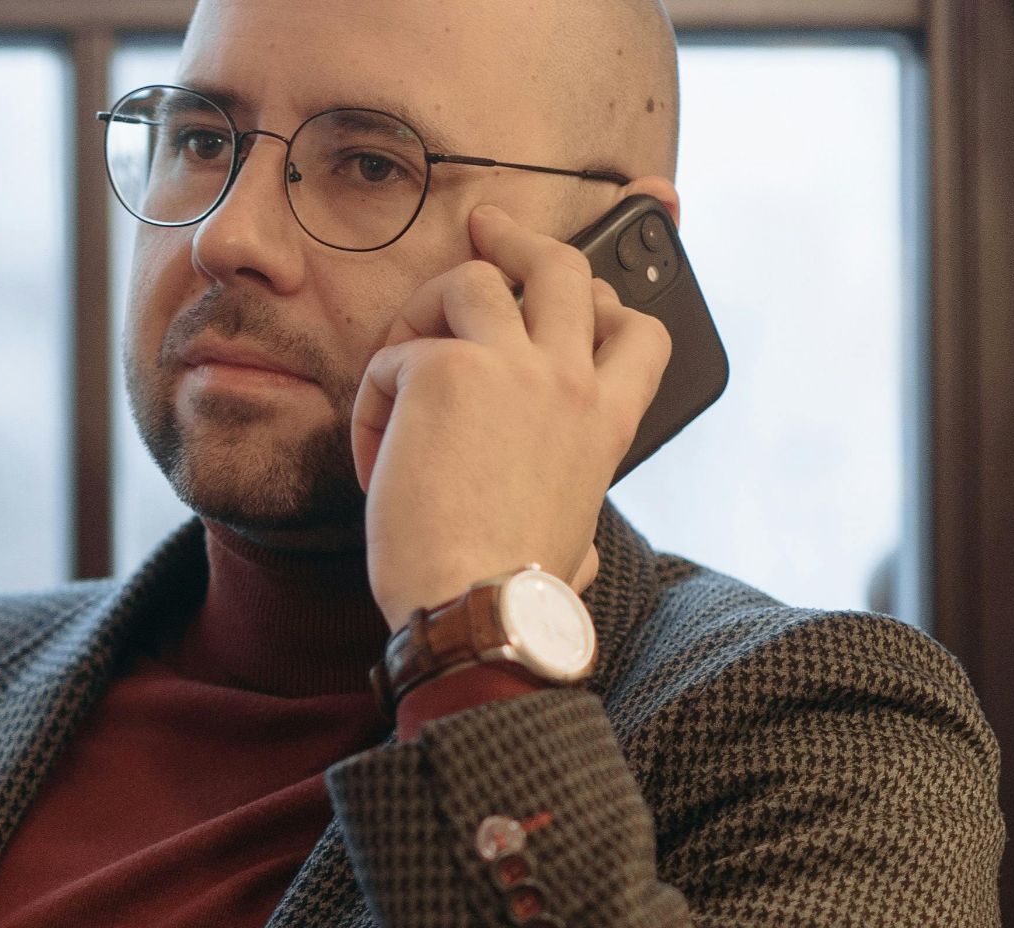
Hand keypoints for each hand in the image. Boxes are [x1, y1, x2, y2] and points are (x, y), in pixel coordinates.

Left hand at [350, 203, 671, 631]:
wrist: (478, 612)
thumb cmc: (515, 597)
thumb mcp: (574, 546)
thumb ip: (580, 521)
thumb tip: (581, 555)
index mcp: (607, 423)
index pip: (638, 331)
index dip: (609, 300)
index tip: (582, 292)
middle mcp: (570, 379)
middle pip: (559, 268)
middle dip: (521, 240)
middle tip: (485, 229)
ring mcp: (511, 366)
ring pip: (473, 279)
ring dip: (427, 306)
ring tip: (399, 353)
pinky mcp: (443, 370)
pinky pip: (395, 354)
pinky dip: (376, 399)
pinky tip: (376, 459)